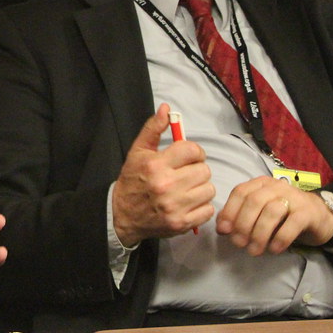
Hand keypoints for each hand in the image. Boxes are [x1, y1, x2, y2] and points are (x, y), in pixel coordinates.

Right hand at [112, 103, 214, 246]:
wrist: (123, 215)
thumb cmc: (132, 180)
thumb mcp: (138, 151)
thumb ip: (153, 128)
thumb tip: (167, 109)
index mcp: (156, 165)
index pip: (193, 150)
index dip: (193, 152)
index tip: (186, 157)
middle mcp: (166, 185)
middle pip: (204, 170)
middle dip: (196, 170)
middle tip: (184, 174)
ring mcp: (175, 206)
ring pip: (209, 189)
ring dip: (200, 188)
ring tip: (186, 189)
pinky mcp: (182, 223)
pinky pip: (208, 210)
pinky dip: (201, 207)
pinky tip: (187, 203)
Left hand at [216, 176, 332, 254]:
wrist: (319, 216)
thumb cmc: (283, 215)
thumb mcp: (260, 212)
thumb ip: (241, 215)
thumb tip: (221, 228)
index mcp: (260, 184)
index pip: (240, 192)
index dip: (229, 211)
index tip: (223, 230)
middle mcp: (276, 187)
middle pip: (254, 202)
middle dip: (243, 224)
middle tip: (238, 244)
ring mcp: (294, 197)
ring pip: (271, 212)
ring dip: (259, 234)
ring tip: (253, 251)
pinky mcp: (308, 212)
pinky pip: (292, 224)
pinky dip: (280, 238)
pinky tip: (273, 250)